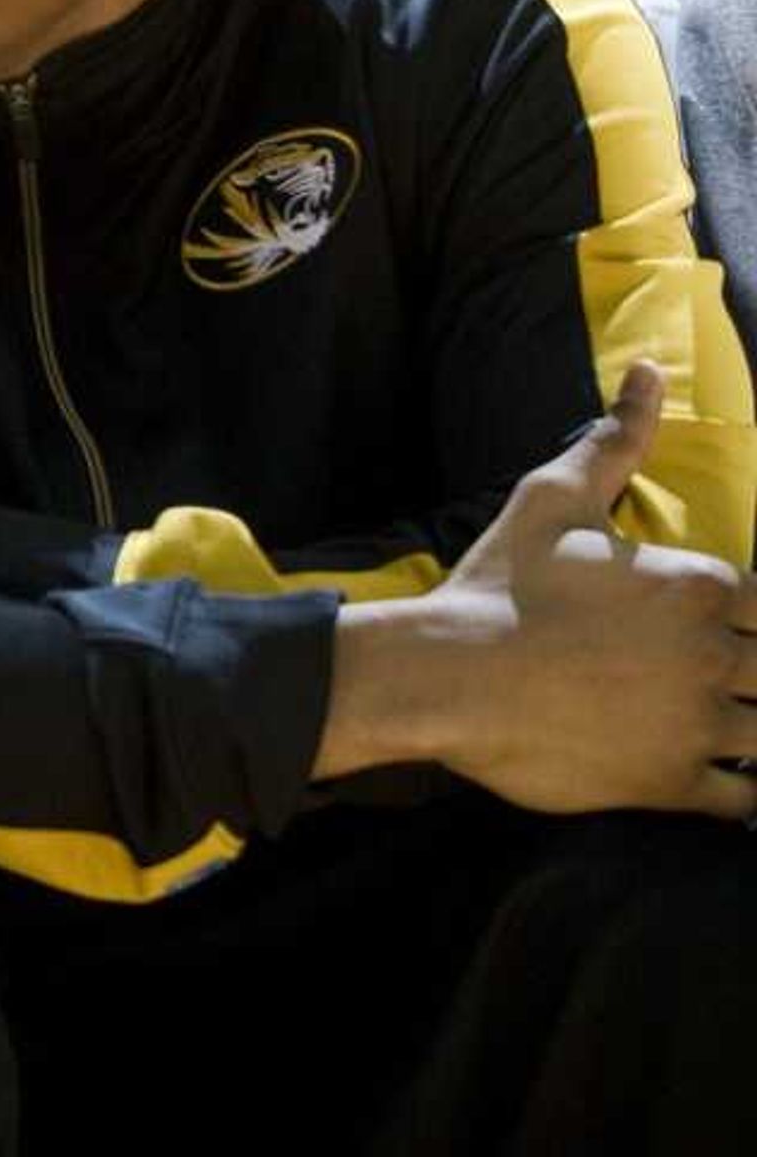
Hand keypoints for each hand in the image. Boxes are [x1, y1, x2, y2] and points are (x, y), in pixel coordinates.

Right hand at [387, 365, 756, 817]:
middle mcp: (716, 654)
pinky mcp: (671, 781)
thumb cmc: (500, 583)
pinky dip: (744, 793)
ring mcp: (697, 723)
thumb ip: (615, 438)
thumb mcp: (553, 497)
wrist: (443, 673)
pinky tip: (722, 779)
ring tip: (730, 726)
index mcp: (705, 586)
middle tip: (725, 676)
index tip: (734, 632)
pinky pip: (745, 800)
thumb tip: (647, 370)